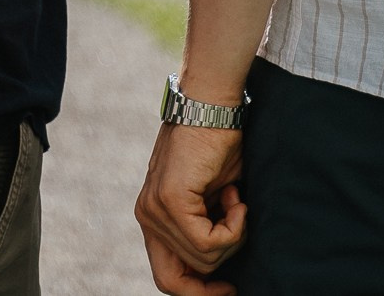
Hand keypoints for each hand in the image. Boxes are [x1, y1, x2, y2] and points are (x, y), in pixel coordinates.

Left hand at [136, 124, 246, 293]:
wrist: (214, 106)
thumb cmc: (219, 148)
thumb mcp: (212, 200)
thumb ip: (206, 230)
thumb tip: (221, 269)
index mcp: (153, 217)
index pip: (165, 276)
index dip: (196, 292)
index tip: (228, 288)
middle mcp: (147, 216)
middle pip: (172, 281)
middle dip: (209, 286)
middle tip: (235, 272)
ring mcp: (155, 209)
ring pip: (202, 258)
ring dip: (233, 235)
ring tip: (236, 198)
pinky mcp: (171, 200)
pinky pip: (208, 241)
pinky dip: (234, 226)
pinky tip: (236, 195)